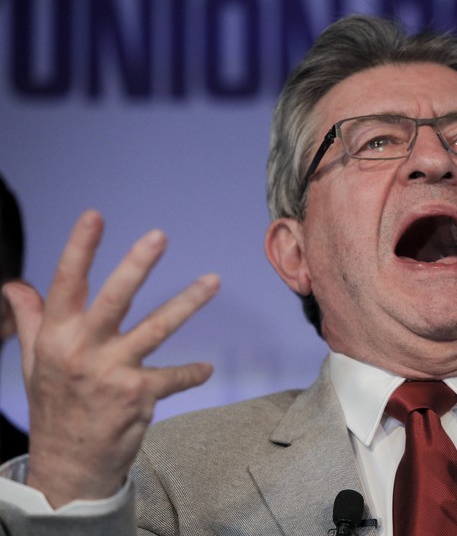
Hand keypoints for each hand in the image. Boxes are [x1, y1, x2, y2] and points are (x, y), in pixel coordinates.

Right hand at [2, 210, 218, 506]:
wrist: (69, 465)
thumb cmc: (55, 406)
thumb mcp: (36, 362)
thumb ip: (33, 319)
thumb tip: (15, 284)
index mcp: (57, 337)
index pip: (66, 285)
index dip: (79, 248)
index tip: (95, 216)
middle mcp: (83, 351)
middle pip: (114, 300)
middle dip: (137, 266)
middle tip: (159, 236)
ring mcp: (112, 373)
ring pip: (156, 329)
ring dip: (186, 303)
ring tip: (212, 280)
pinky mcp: (138, 395)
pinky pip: (174, 377)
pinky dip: (192, 373)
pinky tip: (206, 369)